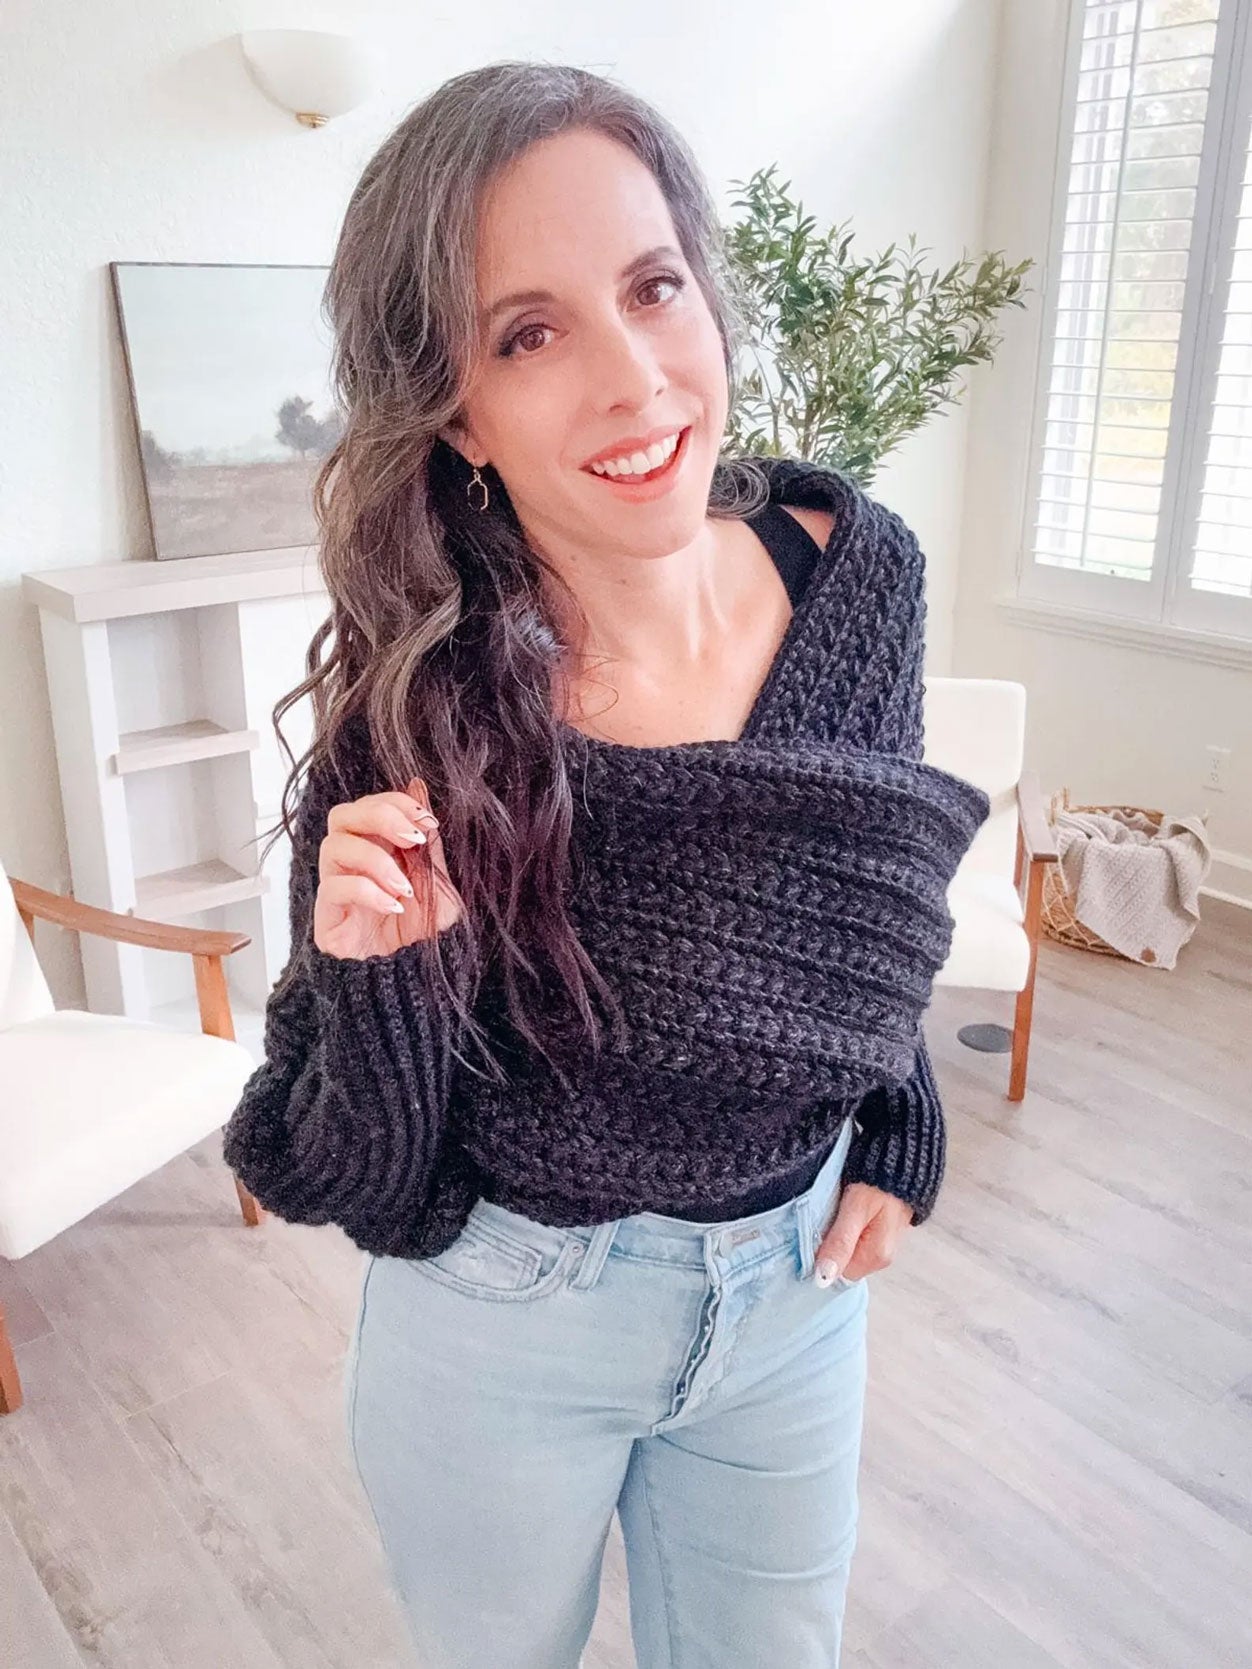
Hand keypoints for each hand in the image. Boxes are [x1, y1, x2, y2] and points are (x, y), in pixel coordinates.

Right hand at [312, 776, 464, 960]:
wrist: (414, 987)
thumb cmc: (422, 937)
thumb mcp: (438, 884)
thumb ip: (428, 842)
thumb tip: (419, 787)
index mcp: (378, 851)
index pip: (369, 807)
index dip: (395, 804)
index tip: (427, 821)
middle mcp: (352, 866)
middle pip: (342, 816)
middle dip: (379, 817)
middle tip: (413, 837)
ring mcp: (337, 890)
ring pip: (334, 847)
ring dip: (376, 860)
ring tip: (405, 888)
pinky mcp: (327, 919)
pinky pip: (333, 888)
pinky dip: (366, 891)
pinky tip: (393, 907)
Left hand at [814, 1182, 913, 1286]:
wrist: (903, 1157)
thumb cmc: (879, 1180)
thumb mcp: (855, 1209)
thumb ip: (840, 1243)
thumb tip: (823, 1280)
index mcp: (877, 1257)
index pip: (838, 1274)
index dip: (824, 1256)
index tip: (817, 1235)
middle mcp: (882, 1256)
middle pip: (844, 1262)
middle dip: (832, 1245)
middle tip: (828, 1218)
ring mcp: (883, 1244)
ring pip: (849, 1249)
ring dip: (838, 1234)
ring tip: (838, 1210)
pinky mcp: (882, 1231)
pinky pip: (857, 1237)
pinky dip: (847, 1226)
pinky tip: (846, 1209)